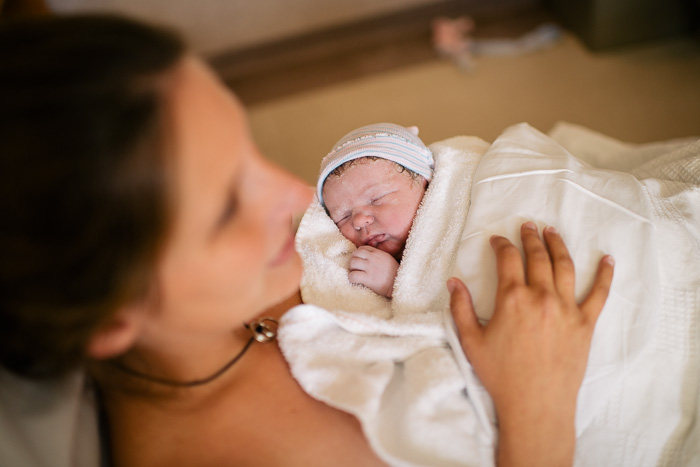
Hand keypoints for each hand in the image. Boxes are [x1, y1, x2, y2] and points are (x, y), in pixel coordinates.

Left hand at [348, 245, 398, 297]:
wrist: (399, 284)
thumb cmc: (395, 274)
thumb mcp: (388, 259)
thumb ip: (378, 256)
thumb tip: (369, 257)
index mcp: (378, 253)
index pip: (362, 248)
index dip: (358, 254)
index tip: (359, 260)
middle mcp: (373, 258)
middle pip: (355, 254)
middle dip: (353, 260)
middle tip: (355, 268)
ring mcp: (370, 268)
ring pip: (352, 263)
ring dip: (351, 269)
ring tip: (355, 273)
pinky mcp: (368, 278)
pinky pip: (353, 275)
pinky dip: (351, 278)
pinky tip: (355, 280)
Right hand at [448, 222, 613, 465]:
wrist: (536, 404)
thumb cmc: (501, 375)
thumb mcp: (471, 341)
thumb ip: (461, 308)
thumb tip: (453, 282)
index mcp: (512, 299)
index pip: (507, 259)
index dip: (501, 245)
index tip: (497, 240)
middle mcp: (541, 296)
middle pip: (537, 256)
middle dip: (530, 237)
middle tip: (527, 226)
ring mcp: (566, 308)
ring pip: (564, 266)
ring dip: (558, 245)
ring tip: (552, 232)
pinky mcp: (585, 324)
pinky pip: (599, 294)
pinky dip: (605, 274)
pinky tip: (608, 259)